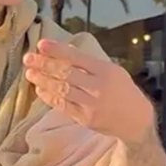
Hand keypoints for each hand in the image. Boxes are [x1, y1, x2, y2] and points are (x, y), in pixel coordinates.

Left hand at [23, 39, 155, 144]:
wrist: (136, 121)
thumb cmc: (123, 91)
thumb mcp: (113, 71)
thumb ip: (90, 63)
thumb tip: (65, 51)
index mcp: (106, 71)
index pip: (77, 58)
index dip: (57, 50)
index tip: (41, 44)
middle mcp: (98, 87)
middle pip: (66, 74)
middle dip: (44, 64)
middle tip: (29, 58)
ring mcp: (91, 105)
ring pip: (62, 90)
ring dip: (43, 80)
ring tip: (29, 73)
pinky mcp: (85, 119)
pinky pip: (63, 106)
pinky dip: (49, 97)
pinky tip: (40, 90)